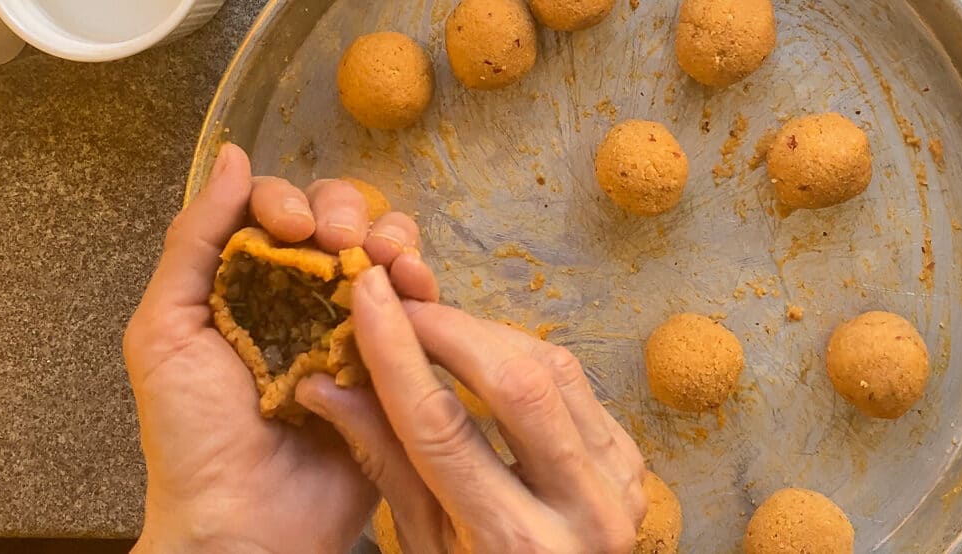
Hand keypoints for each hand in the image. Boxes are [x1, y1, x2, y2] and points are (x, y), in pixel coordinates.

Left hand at [123, 143, 437, 552]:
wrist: (244, 527)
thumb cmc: (190, 439)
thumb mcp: (164, 330)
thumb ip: (192, 241)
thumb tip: (232, 158)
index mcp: (242, 286)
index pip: (273, 212)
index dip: (287, 202)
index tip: (291, 226)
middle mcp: (298, 300)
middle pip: (337, 222)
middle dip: (345, 214)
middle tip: (339, 241)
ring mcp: (348, 332)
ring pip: (383, 256)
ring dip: (392, 240)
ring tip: (388, 258)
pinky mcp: (390, 368)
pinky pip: (415, 313)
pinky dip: (422, 288)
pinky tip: (417, 286)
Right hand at [297, 269, 647, 552]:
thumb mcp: (425, 543)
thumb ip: (386, 460)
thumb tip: (328, 383)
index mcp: (514, 544)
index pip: (442, 428)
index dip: (398, 353)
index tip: (370, 296)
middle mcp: (581, 512)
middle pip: (515, 383)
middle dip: (449, 329)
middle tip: (401, 304)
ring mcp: (619, 484)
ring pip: (552, 369)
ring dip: (486, 334)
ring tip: (433, 326)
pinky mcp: (634, 461)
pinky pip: (576, 383)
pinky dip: (524, 356)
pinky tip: (484, 352)